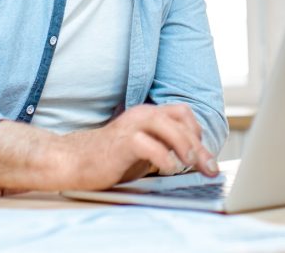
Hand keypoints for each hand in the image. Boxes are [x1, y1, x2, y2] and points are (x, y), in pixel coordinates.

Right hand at [60, 103, 218, 190]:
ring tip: (191, 164)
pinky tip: (168, 169)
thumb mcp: (145, 151)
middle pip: (181, 120)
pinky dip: (164, 158)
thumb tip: (196, 160)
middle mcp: (142, 115)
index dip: (198, 133)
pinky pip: (149, 145)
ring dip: (185, 145)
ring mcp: (131, 126)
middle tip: (209, 168)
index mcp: (149, 114)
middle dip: (200, 146)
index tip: (206, 157)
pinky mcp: (122, 142)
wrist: (75, 160)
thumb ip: (167, 147)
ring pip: (168, 125)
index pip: (183, 114)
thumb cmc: (111, 158)